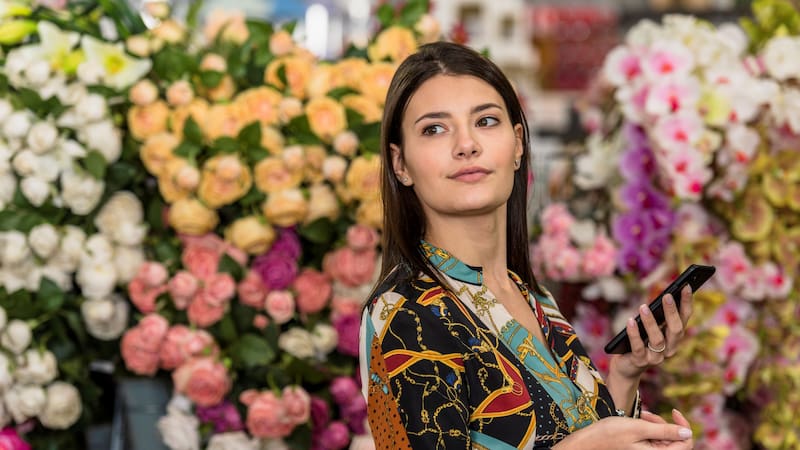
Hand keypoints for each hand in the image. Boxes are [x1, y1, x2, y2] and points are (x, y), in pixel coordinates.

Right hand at [552, 411, 693, 449]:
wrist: (590, 440)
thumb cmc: (610, 434)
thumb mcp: (639, 428)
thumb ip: (665, 430)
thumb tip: (688, 433)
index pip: (685, 443)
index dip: (683, 426)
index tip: (673, 411)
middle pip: (674, 439)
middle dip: (664, 423)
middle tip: (648, 414)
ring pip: (664, 437)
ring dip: (655, 424)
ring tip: (641, 416)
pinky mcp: (642, 448)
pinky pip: (654, 438)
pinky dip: (649, 427)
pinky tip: (639, 420)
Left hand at [611, 285, 693, 379]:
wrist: (627, 367)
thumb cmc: (641, 341)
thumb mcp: (650, 327)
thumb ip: (657, 315)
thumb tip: (663, 295)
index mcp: (675, 338)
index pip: (685, 318)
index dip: (686, 302)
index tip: (686, 286)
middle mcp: (670, 348)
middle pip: (676, 330)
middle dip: (672, 312)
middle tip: (666, 295)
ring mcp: (656, 357)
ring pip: (658, 339)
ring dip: (651, 322)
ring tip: (643, 307)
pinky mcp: (640, 361)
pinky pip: (638, 347)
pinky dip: (634, 334)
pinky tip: (630, 321)